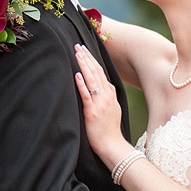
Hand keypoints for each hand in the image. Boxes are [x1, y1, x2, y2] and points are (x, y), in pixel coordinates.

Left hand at [74, 44, 131, 162]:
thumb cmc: (109, 129)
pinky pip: (87, 96)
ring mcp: (100, 103)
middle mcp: (106, 96)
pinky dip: (82, 84)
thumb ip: (107, 96)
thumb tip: (103, 86)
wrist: (113, 145)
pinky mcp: (92, 112)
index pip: (100, 72)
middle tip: (77, 45)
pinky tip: (77, 75)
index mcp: (110, 94)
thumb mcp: (113, 108)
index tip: (84, 49)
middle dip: (86, 57)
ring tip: (77, 53)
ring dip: (84, 65)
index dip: (92, 59)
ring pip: (91, 80)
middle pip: (96, 72)